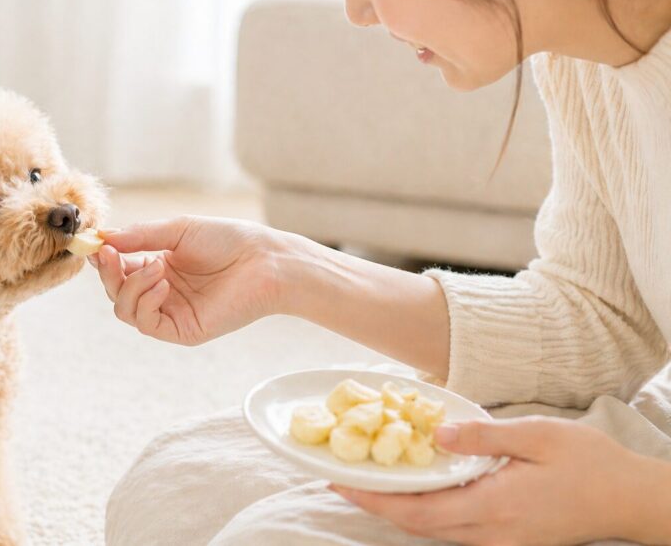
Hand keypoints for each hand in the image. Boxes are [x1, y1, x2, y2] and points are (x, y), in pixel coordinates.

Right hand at [91, 216, 286, 345]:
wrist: (265, 260)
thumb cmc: (228, 240)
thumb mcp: (178, 230)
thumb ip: (140, 235)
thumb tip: (103, 238)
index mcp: (159, 266)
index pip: (118, 268)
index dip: (104, 259)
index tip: (96, 244)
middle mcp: (161, 291)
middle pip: (116, 291)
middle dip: (109, 273)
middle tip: (111, 253)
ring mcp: (171, 312)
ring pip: (125, 310)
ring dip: (130, 286)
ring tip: (157, 267)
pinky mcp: (182, 330)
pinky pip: (146, 323)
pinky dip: (146, 302)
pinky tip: (163, 283)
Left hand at [332, 416, 667, 544]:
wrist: (631, 501)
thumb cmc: (591, 464)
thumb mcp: (539, 436)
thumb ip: (485, 436)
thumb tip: (437, 435)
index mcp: (493, 507)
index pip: (416, 510)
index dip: (372, 498)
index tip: (338, 480)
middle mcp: (489, 533)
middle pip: (416, 525)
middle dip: (374, 504)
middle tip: (339, 477)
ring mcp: (498, 541)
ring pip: (432, 530)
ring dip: (397, 508)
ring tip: (367, 480)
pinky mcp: (506, 539)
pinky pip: (452, 529)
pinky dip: (425, 511)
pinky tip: (415, 489)